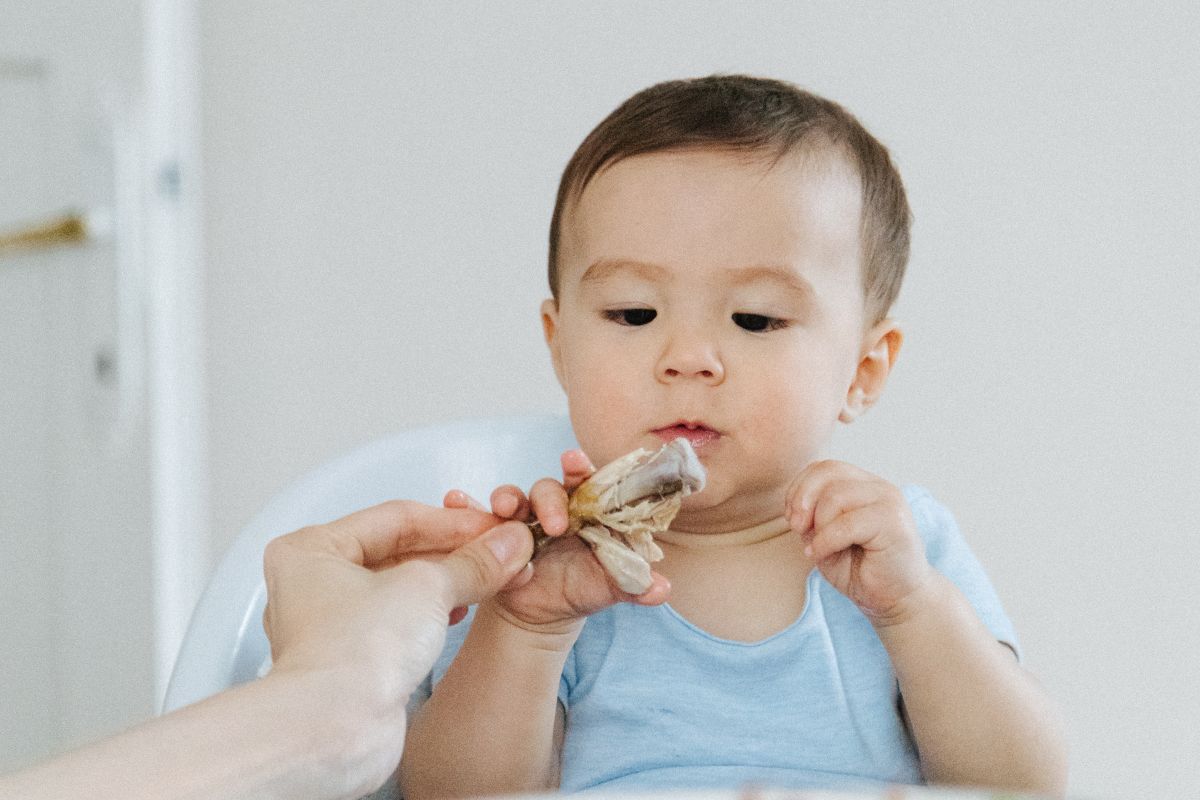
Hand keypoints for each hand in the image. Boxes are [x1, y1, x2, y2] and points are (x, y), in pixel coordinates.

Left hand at [262, 501, 534, 704]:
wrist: (336, 731)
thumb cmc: (352, 654)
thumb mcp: (427, 587)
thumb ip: (473, 562)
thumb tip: (507, 545)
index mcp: (312, 549)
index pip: (397, 518)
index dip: (453, 521)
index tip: (494, 528)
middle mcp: (313, 583)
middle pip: (398, 550)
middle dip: (454, 552)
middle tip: (499, 552)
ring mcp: (332, 624)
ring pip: (401, 587)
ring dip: (449, 582)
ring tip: (491, 578)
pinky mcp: (353, 659)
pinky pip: (400, 621)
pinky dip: (433, 612)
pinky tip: (462, 611)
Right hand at [443, 450, 669, 632]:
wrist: (542, 615)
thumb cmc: (582, 589)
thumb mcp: (610, 588)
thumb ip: (636, 585)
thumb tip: (662, 589)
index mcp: (587, 509)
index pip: (588, 480)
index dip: (582, 467)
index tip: (576, 462)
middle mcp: (553, 506)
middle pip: (549, 487)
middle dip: (549, 497)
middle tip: (555, 522)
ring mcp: (521, 518)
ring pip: (512, 496)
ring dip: (506, 497)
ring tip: (503, 508)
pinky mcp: (493, 532)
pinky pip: (476, 514)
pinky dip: (465, 506)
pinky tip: (455, 501)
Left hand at [785, 461, 934, 624]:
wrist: (896, 599)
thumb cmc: (860, 569)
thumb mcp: (824, 536)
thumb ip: (812, 515)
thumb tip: (796, 506)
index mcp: (864, 485)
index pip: (825, 467)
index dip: (799, 488)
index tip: (791, 518)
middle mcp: (879, 487)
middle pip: (829, 472)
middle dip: (803, 500)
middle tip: (797, 529)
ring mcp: (889, 502)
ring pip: (836, 496)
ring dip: (817, 525)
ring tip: (817, 548)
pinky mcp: (894, 524)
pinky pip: (846, 524)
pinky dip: (825, 541)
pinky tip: (821, 555)